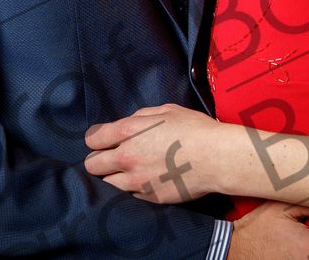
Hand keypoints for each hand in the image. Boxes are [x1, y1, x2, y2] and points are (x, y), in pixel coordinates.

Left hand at [83, 103, 223, 203]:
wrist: (216, 158)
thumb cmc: (194, 129)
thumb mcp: (166, 111)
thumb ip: (141, 117)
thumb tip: (130, 124)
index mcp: (128, 132)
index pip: (93, 139)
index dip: (97, 139)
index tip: (103, 141)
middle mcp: (127, 158)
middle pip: (92, 165)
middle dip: (98, 160)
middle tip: (111, 158)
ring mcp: (137, 181)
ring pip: (108, 184)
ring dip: (115, 177)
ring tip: (130, 171)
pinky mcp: (149, 197)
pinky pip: (131, 195)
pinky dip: (134, 189)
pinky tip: (148, 180)